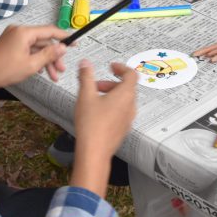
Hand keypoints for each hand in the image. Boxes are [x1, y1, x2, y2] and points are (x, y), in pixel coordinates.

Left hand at [0, 25, 66, 85]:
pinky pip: (28, 48)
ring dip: (45, 60)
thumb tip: (63, 47)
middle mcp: (19, 31)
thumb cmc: (4, 70)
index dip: (64, 37)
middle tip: (62, 69)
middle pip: (43, 40)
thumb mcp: (31, 65)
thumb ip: (49, 54)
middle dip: (54, 56)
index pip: (50, 31)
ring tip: (53, 75)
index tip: (75, 43)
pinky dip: (35, 58)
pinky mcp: (10, 43)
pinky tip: (40, 71)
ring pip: (36, 47)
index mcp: (24, 32)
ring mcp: (14, 36)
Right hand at [70, 61, 137, 195]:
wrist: (94, 152)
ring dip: (110, 95)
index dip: (121, 67)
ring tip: (93, 100)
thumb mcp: (85, 95)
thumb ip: (86, 76)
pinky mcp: (123, 129)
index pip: (131, 74)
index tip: (112, 67)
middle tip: (96, 86)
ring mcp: (128, 119)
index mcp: (125, 95)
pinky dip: (112, 106)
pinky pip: (121, 112)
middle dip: (110, 83)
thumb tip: (85, 64)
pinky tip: (96, 113)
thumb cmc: (92, 125)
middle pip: (126, 87)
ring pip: (123, 100)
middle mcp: (130, 106)